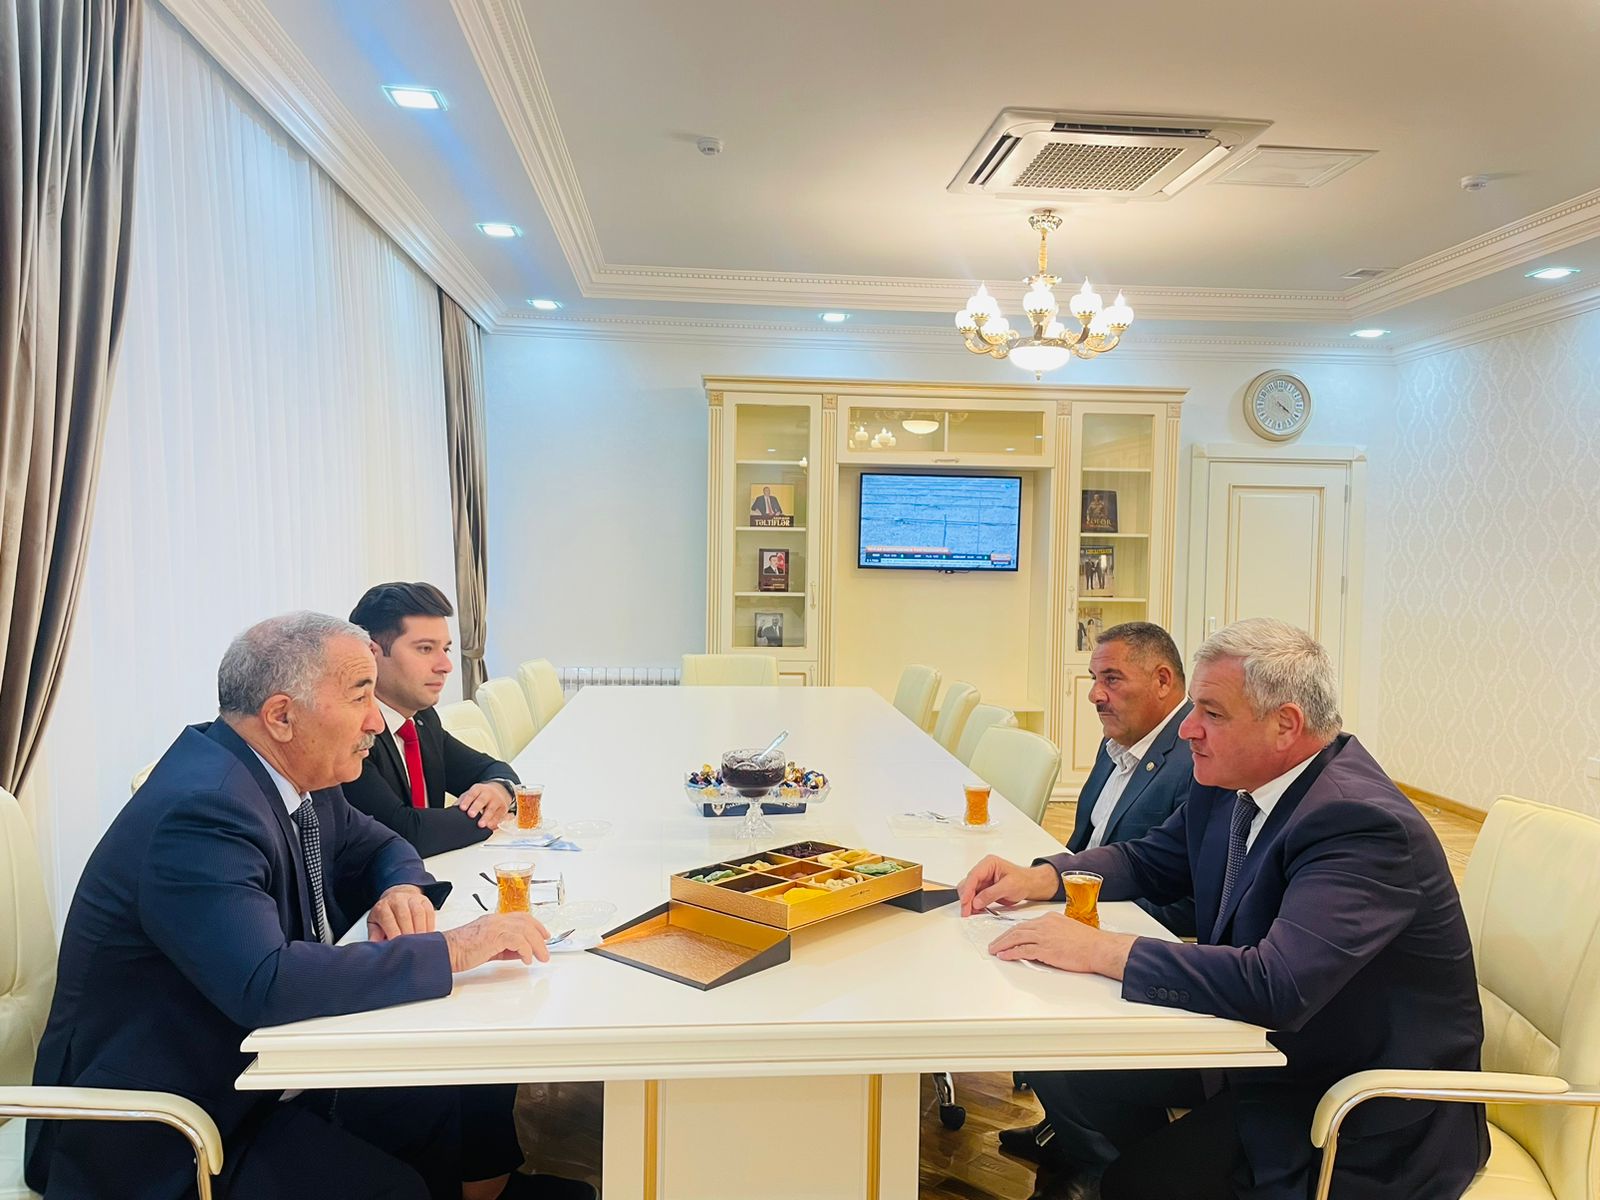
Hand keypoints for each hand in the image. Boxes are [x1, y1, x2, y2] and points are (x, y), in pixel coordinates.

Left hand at [367, 885, 437, 941]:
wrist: (395, 897)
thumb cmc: (384, 915)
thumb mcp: (374, 924)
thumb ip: (374, 935)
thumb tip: (375, 948)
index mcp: (382, 906)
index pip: (388, 919)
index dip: (393, 933)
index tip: (397, 946)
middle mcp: (397, 899)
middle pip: (404, 916)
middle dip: (408, 933)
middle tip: (410, 947)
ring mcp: (411, 898)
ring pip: (418, 913)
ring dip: (420, 929)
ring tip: (420, 943)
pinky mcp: (424, 900)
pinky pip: (429, 912)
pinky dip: (429, 925)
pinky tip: (427, 936)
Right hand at [442, 912, 551, 970]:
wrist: (446, 951)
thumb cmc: (461, 951)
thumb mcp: (488, 948)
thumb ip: (505, 948)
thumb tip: (521, 953)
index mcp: (494, 920)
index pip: (521, 917)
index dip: (535, 925)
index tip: (544, 936)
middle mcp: (496, 920)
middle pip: (526, 922)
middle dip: (540, 935)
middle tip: (546, 950)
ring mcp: (495, 926)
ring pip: (525, 930)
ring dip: (537, 945)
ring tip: (541, 957)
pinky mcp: (494, 936)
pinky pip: (518, 940)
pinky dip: (526, 950)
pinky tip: (526, 959)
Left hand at [458, 781, 512, 827]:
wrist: (499, 791)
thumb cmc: (481, 796)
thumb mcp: (471, 795)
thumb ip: (461, 802)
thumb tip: (451, 811)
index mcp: (478, 789)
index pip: (472, 794)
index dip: (467, 801)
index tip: (462, 808)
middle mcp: (488, 794)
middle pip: (482, 800)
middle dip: (476, 807)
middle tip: (471, 814)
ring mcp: (497, 801)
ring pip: (492, 809)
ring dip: (486, 817)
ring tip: (481, 824)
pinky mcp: (503, 809)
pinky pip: (499, 816)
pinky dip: (494, 822)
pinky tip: (490, 827)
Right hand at [957, 855, 1060, 915]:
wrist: (1030, 885)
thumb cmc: (1023, 881)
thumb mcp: (1008, 886)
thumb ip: (991, 894)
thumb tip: (976, 901)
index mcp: (988, 864)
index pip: (973, 876)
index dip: (967, 891)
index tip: (966, 903)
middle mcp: (983, 870)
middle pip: (967, 884)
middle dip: (966, 899)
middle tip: (967, 912)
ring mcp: (982, 879)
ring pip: (968, 891)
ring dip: (969, 903)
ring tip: (971, 913)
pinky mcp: (983, 888)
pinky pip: (974, 897)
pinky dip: (974, 905)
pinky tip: (976, 911)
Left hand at [987, 912, 1137, 979]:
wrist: (1099, 948)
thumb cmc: (1089, 942)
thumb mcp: (1068, 930)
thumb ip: (1054, 933)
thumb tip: (1045, 942)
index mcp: (1050, 919)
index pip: (1026, 924)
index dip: (1012, 931)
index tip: (1005, 936)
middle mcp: (1045, 925)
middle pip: (1017, 929)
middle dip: (1003, 937)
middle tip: (994, 944)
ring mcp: (1045, 937)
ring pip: (1017, 938)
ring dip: (1003, 945)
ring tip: (994, 950)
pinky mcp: (1046, 949)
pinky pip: (1023, 950)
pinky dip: (1011, 953)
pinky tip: (1005, 956)